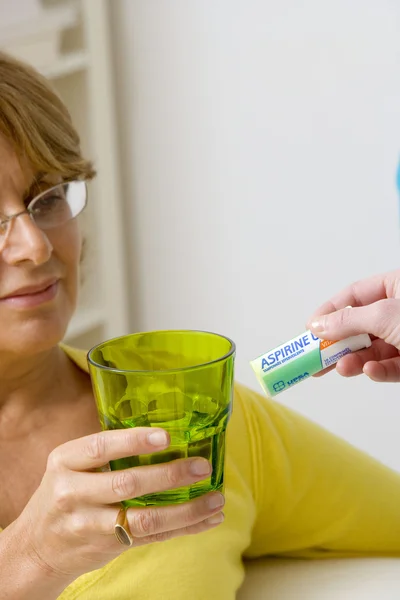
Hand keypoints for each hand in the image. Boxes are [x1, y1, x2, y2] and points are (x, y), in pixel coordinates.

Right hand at [13, 428, 223, 581]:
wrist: (36, 547)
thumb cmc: (64, 494)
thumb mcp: (70, 465)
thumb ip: (105, 451)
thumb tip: (165, 432)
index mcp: (65, 461)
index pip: (100, 447)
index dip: (134, 441)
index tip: (166, 436)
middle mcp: (73, 493)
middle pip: (126, 484)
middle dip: (169, 475)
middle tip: (202, 466)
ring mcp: (89, 525)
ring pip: (144, 519)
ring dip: (186, 509)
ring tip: (216, 499)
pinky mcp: (108, 547)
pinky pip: (152, 538)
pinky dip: (184, 528)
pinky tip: (208, 519)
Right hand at [307, 269, 399, 381]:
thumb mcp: (384, 315)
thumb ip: (348, 321)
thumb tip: (318, 324)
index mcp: (397, 286)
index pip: (355, 295)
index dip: (330, 311)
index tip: (310, 328)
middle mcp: (399, 310)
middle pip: (360, 326)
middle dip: (339, 343)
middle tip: (315, 357)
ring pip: (374, 350)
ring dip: (356, 360)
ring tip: (342, 368)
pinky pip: (391, 366)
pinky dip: (378, 370)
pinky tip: (370, 371)